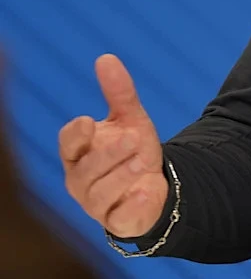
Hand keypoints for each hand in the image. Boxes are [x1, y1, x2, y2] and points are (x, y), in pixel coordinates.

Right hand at [59, 54, 169, 238]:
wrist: (154, 183)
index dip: (76, 134)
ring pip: (100, 193)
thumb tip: (106, 58)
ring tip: (144, 159)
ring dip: (123, 175)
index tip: (90, 121)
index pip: (68, 143)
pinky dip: (132, 204)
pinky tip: (146, 191)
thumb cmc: (132, 149)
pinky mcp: (117, 221)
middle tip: (133, 138)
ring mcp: (96, 204)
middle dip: (108, 154)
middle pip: (85, 169)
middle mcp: (81, 179)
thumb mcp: (130, 118)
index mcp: (80, 152)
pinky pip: (119, 217)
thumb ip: (119, 91)